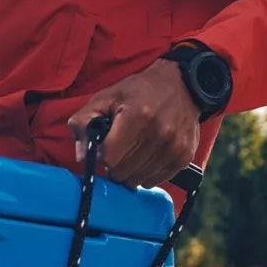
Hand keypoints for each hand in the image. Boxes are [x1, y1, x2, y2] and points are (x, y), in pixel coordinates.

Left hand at [67, 60, 201, 188]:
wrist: (181, 85)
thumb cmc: (138, 92)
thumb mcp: (105, 98)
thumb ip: (84, 123)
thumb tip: (82, 157)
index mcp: (138, 116)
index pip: (109, 157)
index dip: (101, 155)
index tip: (104, 146)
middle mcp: (160, 133)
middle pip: (121, 172)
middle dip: (113, 165)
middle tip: (117, 150)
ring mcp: (174, 147)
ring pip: (137, 180)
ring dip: (128, 171)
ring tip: (131, 152)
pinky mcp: (184, 156)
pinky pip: (154, 181)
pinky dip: (144, 174)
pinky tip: (144, 157)